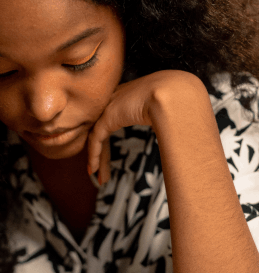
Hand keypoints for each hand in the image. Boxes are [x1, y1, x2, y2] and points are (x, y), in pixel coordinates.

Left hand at [87, 69, 204, 184]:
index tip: (110, 158)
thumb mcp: (167, 109)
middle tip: (103, 174)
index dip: (110, 141)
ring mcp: (109, 107)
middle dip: (103, 155)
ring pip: (98, 138)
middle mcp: (115, 99)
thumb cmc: (179, 101)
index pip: (113, 121)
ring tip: (101, 179)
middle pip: (103, 131)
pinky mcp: (107, 117)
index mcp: (127, 96)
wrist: (176, 94)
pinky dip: (94, 156)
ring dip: (98, 159)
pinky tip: (93, 169)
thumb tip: (174, 134)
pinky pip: (96, 140)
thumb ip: (161, 118)